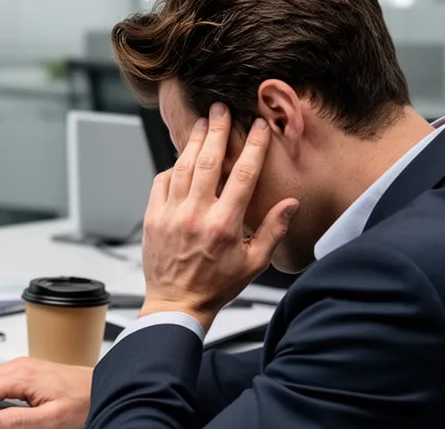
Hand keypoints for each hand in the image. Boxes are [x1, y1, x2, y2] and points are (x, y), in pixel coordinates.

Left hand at [141, 103, 299, 327]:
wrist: (176, 304)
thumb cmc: (216, 286)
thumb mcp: (253, 263)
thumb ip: (273, 230)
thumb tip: (290, 203)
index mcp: (224, 224)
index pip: (243, 174)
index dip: (253, 146)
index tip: (259, 127)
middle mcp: (196, 214)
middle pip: (209, 160)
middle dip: (217, 130)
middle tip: (221, 109)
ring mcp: (171, 214)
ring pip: (183, 166)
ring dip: (193, 141)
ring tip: (202, 123)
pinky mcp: (153, 218)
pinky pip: (161, 182)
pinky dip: (172, 167)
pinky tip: (181, 159)